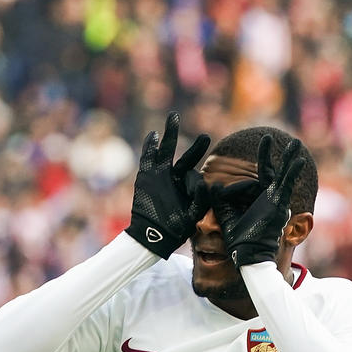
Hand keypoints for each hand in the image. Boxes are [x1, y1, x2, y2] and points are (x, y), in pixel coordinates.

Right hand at [125, 111, 210, 258]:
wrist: (151, 236)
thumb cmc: (174, 229)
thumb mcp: (193, 216)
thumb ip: (201, 199)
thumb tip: (205, 182)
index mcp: (188, 188)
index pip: (196, 175)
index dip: (199, 183)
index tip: (203, 184)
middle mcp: (175, 179)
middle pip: (186, 157)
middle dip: (196, 147)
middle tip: (205, 136)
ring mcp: (160, 175)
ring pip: (166, 150)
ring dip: (170, 134)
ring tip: (174, 116)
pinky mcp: (146, 176)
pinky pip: (148, 157)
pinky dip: (150, 146)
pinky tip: (154, 134)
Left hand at [210, 135, 305, 266]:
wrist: (248, 257)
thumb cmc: (238, 242)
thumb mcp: (225, 215)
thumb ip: (219, 199)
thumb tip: (211, 184)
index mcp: (258, 200)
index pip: (258, 177)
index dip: (259, 161)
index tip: (259, 146)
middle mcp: (269, 199)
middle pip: (273, 171)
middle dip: (274, 155)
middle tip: (275, 137)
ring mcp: (275, 201)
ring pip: (283, 175)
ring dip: (290, 159)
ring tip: (296, 143)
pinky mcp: (278, 206)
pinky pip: (287, 186)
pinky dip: (293, 173)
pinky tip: (300, 161)